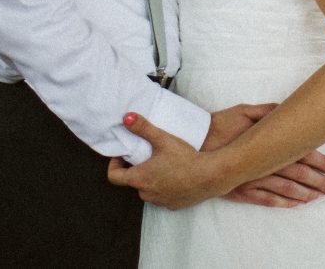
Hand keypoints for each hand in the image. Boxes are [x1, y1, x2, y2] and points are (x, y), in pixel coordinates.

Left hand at [107, 112, 223, 209]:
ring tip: (164, 165)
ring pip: (149, 190)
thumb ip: (143, 128)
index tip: (123, 156)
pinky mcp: (173, 206)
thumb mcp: (162, 139)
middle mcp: (146, 194)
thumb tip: (126, 118)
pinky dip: (165, 188)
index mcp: (139, 178)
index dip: (114, 165)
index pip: (114, 177)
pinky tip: (177, 176)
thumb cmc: (185, 157)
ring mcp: (160, 201)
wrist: (210, 176)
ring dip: (152, 179)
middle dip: (138, 169)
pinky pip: (163, 197)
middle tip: (149, 156)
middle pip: (133, 182)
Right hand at [202, 103, 324, 205]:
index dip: (319, 161)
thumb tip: (285, 108)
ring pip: (285, 190)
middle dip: (318, 181)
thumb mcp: (242, 111)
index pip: (300, 153)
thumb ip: (266, 111)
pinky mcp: (242, 190)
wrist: (193, 144)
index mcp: (266, 144)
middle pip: (297, 174)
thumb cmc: (218, 126)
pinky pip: (267, 200)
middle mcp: (262, 164)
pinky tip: (296, 205)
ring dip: (305, 194)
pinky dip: (284, 203)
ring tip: (320, 197)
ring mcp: (252, 180)